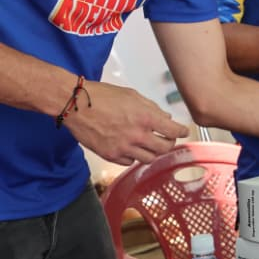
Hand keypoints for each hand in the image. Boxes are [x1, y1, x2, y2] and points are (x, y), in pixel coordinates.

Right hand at [61, 80, 189, 165]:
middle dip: (169, 143)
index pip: (174, 131)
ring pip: (148, 159)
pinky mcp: (109, 155)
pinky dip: (134, 157)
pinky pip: (129, 162)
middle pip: (165, 148)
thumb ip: (152, 109)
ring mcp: (123, 147)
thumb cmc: (103, 96)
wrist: (75, 104)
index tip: (183, 131)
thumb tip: (166, 118)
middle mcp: (137, 135)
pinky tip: (132, 149)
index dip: (182, 131)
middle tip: (167, 138)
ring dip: (152, 152)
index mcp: (146, 118)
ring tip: (149, 145)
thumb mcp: (132, 95)